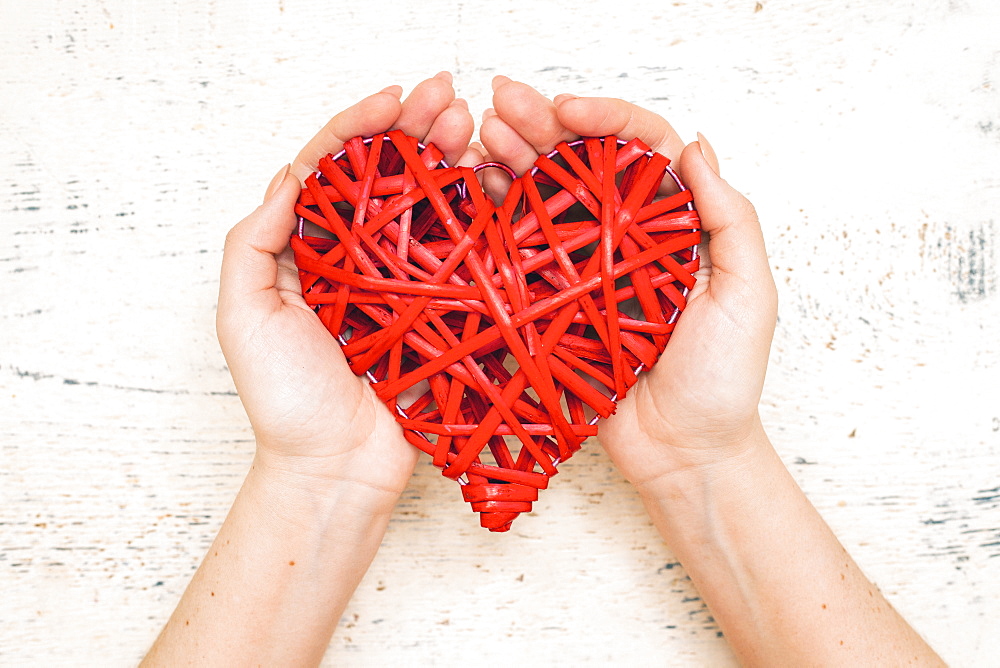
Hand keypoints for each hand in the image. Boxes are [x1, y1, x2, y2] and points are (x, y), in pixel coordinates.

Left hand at [216, 73, 478, 509]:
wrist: (335, 468)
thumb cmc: (284, 401)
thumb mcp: (243, 315)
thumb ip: (254, 241)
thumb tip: (290, 177)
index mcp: (306, 248)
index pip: (333, 170)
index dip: (361, 127)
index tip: (392, 99)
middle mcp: (356, 256)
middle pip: (387, 177)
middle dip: (415, 130)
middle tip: (448, 97)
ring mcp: (403, 281)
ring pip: (427, 205)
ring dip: (450, 161)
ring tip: (474, 128)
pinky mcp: (441, 310)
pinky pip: (460, 255)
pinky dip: (477, 216)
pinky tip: (491, 184)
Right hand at [479, 76, 777, 491]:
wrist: (684, 454)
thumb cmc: (724, 381)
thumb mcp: (748, 295)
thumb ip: (730, 220)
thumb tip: (697, 145)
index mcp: (673, 224)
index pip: (640, 151)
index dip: (605, 121)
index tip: (568, 110)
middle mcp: (624, 237)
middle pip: (582, 165)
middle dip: (543, 125)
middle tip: (502, 100)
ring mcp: (583, 269)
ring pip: (545, 199)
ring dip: (512, 158)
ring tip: (479, 131)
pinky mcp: (550, 304)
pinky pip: (520, 254)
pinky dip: (495, 216)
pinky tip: (474, 185)